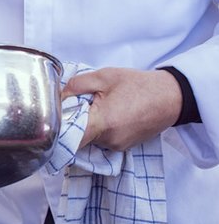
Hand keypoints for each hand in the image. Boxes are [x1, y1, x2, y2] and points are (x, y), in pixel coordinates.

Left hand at [62, 67, 181, 150]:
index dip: (58, 130)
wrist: (171, 97)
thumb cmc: (138, 85)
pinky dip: (99, 128)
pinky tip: (108, 113)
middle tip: (77, 104)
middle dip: (73, 121)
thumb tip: (56, 94)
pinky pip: (102, 139)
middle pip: (78, 136)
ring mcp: (118, 146)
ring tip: (97, 106)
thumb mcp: (103, 76)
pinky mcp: (124, 147)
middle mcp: (109, 140)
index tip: (51, 120)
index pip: (70, 138)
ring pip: (90, 138)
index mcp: (103, 123)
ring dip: (88, 124)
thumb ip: (76, 85)